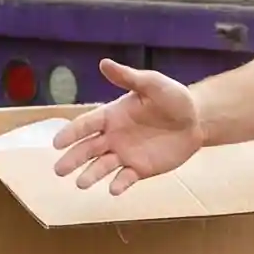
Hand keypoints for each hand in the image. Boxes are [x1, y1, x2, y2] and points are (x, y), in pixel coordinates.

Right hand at [50, 59, 205, 193]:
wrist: (196, 120)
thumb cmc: (173, 98)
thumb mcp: (152, 84)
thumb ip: (129, 78)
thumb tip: (104, 63)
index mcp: (112, 115)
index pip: (86, 124)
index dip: (71, 133)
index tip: (57, 143)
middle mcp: (113, 137)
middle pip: (87, 149)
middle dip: (73, 159)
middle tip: (58, 170)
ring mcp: (125, 154)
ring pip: (102, 166)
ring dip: (91, 175)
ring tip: (81, 183)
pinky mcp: (140, 169)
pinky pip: (125, 178)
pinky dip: (118, 184)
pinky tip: (113, 189)